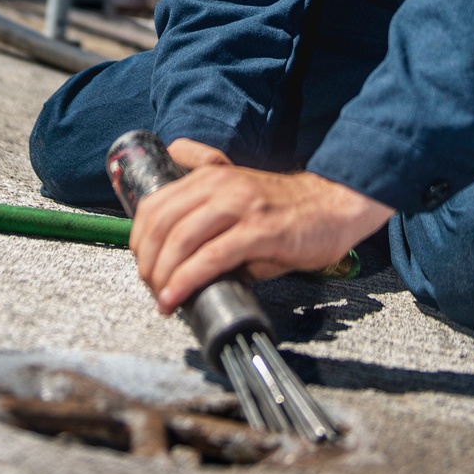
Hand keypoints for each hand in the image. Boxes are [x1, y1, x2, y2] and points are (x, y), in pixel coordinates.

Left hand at [129, 148, 393, 314]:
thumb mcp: (238, 195)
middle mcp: (221, 186)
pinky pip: (212, 256)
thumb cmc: (285, 210)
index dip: (139, 237)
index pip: (156, 203)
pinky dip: (187, 279)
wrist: (334, 206)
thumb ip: (204, 206)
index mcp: (211, 176)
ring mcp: (241, 206)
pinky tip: (176, 296)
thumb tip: (174, 250)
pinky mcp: (261, 231)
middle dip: (147, 259)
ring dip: (163, 274)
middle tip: (150, 286)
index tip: (142, 262)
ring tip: (161, 298)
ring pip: (182, 238)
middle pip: (162, 221)